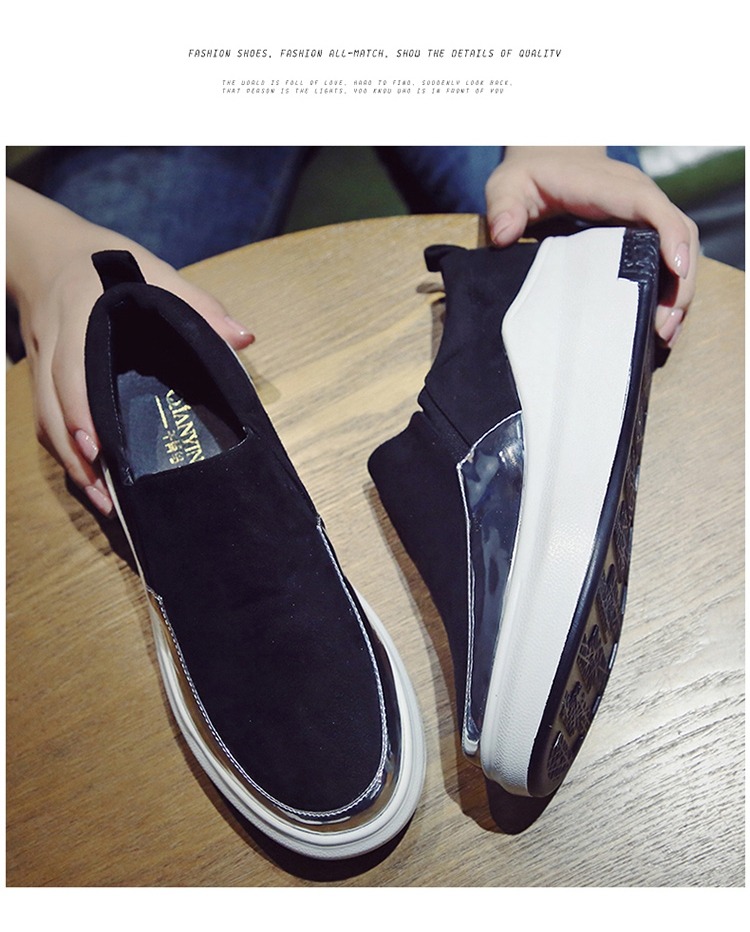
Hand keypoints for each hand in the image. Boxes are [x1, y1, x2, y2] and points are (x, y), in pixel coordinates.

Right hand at [7, 180, 254, 516]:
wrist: (44, 250)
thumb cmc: (106, 262)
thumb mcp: (152, 270)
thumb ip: (197, 304)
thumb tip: (244, 338)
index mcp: (80, 315)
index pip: (73, 367)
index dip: (80, 410)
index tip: (98, 447)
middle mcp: (54, 344)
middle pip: (52, 405)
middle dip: (75, 452)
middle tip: (106, 492)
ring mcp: (41, 362)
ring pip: (44, 418)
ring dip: (69, 461)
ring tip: (101, 498)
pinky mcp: (38, 376)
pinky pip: (44, 417)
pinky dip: (63, 449)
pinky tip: (89, 474)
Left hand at [485, 147, 698, 345]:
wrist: (548, 160)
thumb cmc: (529, 176)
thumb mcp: (508, 185)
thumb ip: (503, 206)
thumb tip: (504, 233)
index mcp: (608, 186)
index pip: (650, 206)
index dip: (670, 234)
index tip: (678, 269)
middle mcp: (637, 198)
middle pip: (680, 233)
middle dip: (680, 281)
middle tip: (663, 327)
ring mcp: (643, 216)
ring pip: (681, 249)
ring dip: (679, 292)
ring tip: (663, 334)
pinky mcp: (643, 233)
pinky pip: (667, 258)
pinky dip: (668, 291)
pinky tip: (657, 323)